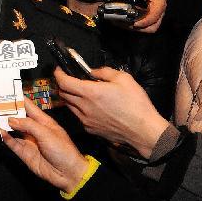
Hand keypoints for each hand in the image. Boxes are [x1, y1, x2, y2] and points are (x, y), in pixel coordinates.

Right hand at [3, 98, 87, 191]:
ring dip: (4, 124)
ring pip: (13, 130)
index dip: (18, 99)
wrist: (67, 174)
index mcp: (43, 121)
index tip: (6, 92)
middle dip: (8, 111)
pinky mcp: (24, 153)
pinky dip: (5, 138)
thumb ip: (28, 125)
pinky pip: (12, 143)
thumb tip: (11, 119)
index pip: (29, 107)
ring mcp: (28, 141)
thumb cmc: (63, 150)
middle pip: (18, 118)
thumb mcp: (47, 133)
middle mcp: (34, 130)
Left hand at [55, 67, 169, 157]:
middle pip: (63, 94)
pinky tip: (91, 107)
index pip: (64, 82)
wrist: (143, 131)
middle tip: (70, 80)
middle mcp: (83, 107)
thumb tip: (93, 72)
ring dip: (71, 98)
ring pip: (70, 106)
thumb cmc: (135, 104)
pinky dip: (80, 110)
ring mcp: (85, 120)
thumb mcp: (124, 79)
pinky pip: (79, 117)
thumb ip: (104, 72)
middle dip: (63, 85)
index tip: (59, 70)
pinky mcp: (91, 129)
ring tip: (81, 93)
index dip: (58, 74)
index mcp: (90, 92)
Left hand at [119, 0, 167, 31]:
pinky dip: (137, 27)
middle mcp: (160, 14)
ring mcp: (157, 18)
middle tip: (126, 24)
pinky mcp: (152, 20)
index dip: (144, 22)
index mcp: (159, 5)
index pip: (153, 17)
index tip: (135, 24)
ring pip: (150, 29)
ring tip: (125, 24)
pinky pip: (147, 27)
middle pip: (152, 27)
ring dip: (137, 29)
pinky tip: (127, 23)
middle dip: (139, 28)